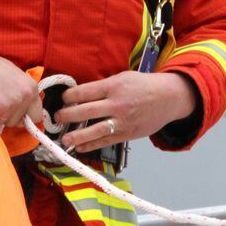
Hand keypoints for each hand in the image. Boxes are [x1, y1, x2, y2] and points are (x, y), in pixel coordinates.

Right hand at [0, 43, 43, 127]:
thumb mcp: (15, 76)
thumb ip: (23, 92)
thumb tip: (26, 109)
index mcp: (32, 87)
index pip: (37, 115)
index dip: (26, 116)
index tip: (17, 114)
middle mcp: (25, 96)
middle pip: (21, 122)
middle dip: (10, 117)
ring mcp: (12, 103)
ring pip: (7, 123)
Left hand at [54, 71, 196, 152]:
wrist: (168, 98)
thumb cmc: (144, 85)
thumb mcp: (123, 78)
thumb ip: (104, 86)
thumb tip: (81, 95)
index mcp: (114, 86)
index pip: (85, 92)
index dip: (69, 97)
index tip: (63, 99)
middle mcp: (117, 104)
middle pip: (85, 111)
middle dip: (67, 115)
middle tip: (57, 118)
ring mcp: (122, 121)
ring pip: (94, 130)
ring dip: (76, 135)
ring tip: (64, 139)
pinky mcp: (127, 134)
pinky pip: (105, 141)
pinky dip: (91, 145)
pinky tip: (80, 147)